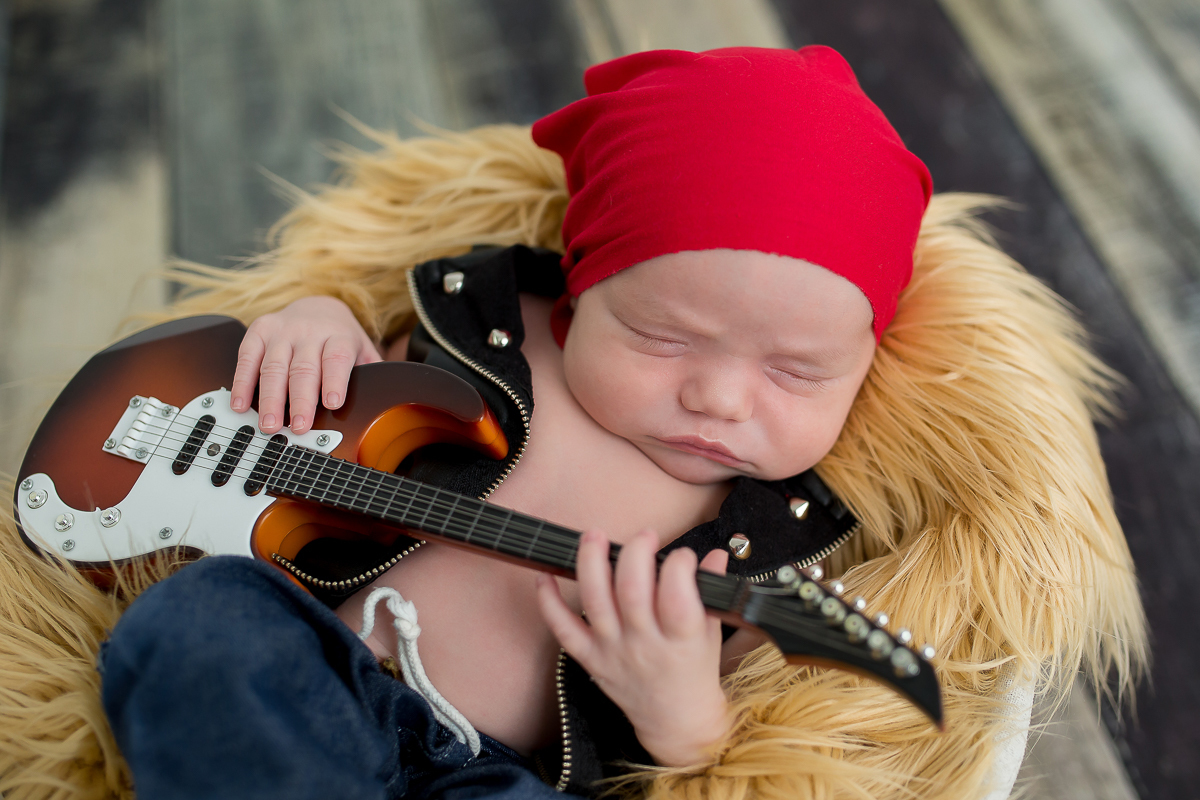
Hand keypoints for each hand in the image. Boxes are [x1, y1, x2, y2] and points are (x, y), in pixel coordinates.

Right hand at [230, 296, 381, 433]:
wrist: (318, 305)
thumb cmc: (340, 339)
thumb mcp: (363, 351)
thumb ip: (373, 373)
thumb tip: (387, 402)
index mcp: (339, 336)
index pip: (337, 357)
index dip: (334, 380)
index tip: (332, 403)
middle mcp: (309, 331)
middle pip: (304, 368)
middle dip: (300, 400)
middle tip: (297, 426)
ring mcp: (282, 330)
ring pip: (273, 366)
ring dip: (270, 398)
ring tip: (269, 424)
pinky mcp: (259, 330)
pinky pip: (247, 357)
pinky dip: (243, 382)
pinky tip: (241, 404)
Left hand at [536, 530, 730, 766]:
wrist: (675, 720)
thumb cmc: (694, 670)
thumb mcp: (711, 632)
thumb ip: (710, 591)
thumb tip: (715, 555)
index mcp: (681, 640)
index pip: (676, 597)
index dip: (678, 566)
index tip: (682, 555)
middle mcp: (644, 645)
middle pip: (631, 593)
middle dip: (635, 555)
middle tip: (644, 537)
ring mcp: (613, 652)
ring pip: (596, 603)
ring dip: (591, 564)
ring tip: (594, 536)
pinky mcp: (590, 659)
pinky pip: (563, 630)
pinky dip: (549, 603)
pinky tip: (545, 575)